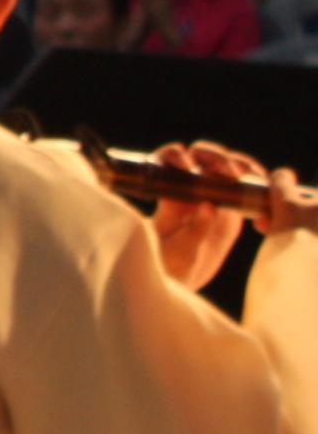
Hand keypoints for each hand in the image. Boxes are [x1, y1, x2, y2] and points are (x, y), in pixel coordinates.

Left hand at [155, 141, 262, 285]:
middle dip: (214, 155)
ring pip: (224, 168)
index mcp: (167, 192)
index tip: (185, 164)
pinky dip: (255, 183)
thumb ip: (195, 230)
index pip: (169, 161)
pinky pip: (243, 190)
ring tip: (251, 172)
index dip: (176, 156)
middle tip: (228, 168)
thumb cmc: (170, 265)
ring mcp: (212, 196)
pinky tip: (265, 185)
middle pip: (200, 157)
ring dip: (239, 164)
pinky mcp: (231, 209)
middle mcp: (189, 188)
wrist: (181, 278)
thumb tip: (210, 206)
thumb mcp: (181, 251)